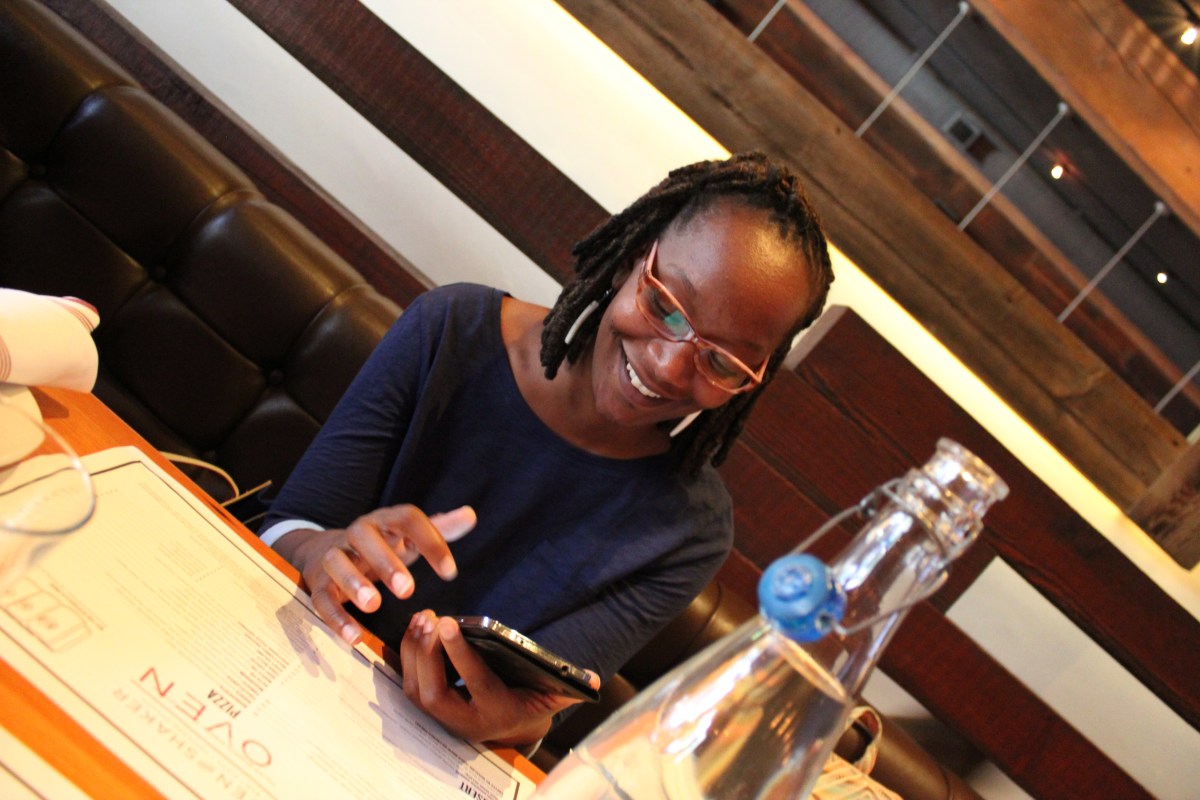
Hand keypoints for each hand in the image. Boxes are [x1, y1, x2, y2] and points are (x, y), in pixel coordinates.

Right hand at [276, 505, 476, 644]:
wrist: (323, 550)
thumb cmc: (380, 545)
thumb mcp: (407, 536)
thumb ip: (439, 530)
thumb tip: (470, 515)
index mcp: (384, 520)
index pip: (407, 518)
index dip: (430, 541)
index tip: (450, 572)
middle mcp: (357, 533)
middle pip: (365, 536)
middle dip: (385, 561)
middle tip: (408, 590)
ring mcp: (334, 556)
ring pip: (338, 563)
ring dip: (354, 583)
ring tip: (374, 606)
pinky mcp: (318, 583)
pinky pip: (322, 598)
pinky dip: (336, 617)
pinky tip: (354, 637)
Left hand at [400, 611, 586, 748]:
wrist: (515, 727)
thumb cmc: (535, 701)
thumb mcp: (555, 696)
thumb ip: (571, 686)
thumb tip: (594, 681)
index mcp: (499, 713)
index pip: (476, 684)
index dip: (460, 655)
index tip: (449, 623)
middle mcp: (467, 722)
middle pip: (435, 692)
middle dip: (428, 654)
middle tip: (431, 618)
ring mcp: (445, 720)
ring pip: (417, 691)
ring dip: (414, 653)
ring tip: (422, 618)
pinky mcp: (432, 711)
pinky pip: (410, 686)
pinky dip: (408, 657)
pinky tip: (417, 628)